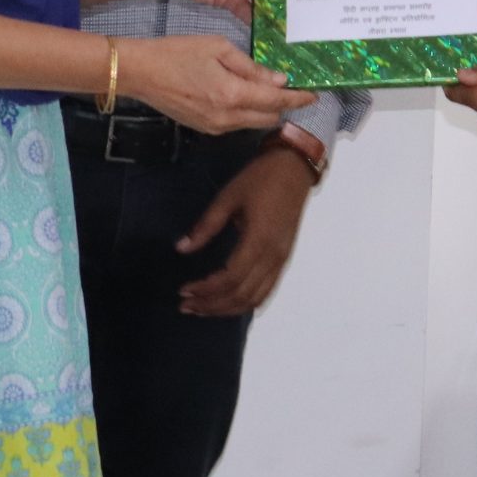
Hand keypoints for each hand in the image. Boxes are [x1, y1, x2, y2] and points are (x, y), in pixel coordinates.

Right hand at [123, 35, 314, 134]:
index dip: (298, 99)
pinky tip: (245, 96)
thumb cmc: (178, 52)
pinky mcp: (205, 128)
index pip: (276, 101)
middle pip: (269, 118)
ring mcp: (215, 127)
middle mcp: (227, 117)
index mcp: (232, 94)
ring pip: (253, 122)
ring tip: (270, 89)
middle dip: (284, 105)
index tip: (314, 94)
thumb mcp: (218, 48)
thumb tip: (278, 80)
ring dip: (266, 109)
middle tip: (295, 89)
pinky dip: (247, 112)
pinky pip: (236, 124)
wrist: (141, 72)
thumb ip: (250, 67)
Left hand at [176, 145, 314, 317]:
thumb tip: (181, 248)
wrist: (294, 167)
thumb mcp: (228, 196)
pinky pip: (266, 291)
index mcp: (258, 240)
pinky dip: (246, 303)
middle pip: (241, 296)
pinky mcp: (284, 258)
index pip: (230, 279)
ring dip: (227, 309)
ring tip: (203, 308)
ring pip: (255, 299)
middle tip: (186, 305)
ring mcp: (281, 260)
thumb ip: (206, 226)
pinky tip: (229, 303)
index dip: (205, 289)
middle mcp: (273, 256)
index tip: (184, 290)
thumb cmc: (260, 178)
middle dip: (212, 305)